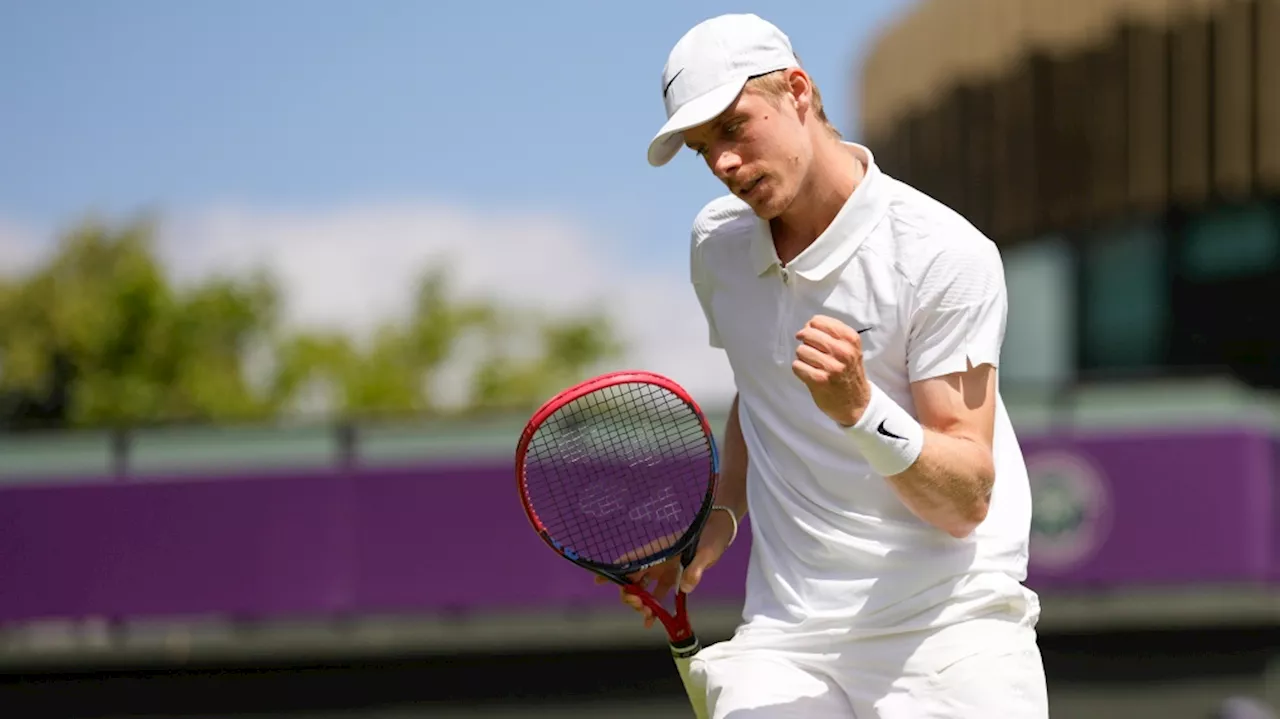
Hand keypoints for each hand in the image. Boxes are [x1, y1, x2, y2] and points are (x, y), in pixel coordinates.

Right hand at [595, 508, 736, 628]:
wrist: (722, 529)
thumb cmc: (712, 535)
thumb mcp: (706, 552)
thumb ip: (696, 569)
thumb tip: (685, 588)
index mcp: (659, 551)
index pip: (630, 561)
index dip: (613, 571)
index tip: (598, 582)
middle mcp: (657, 560)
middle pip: (633, 579)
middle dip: (630, 596)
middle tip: (640, 607)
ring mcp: (664, 568)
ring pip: (644, 589)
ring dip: (642, 604)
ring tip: (648, 618)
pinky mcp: (675, 575)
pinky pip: (659, 593)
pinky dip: (655, 606)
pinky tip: (655, 621)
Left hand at [791, 314, 870, 425]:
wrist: (857, 403)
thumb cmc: (850, 372)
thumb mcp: (850, 349)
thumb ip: (832, 334)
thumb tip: (806, 327)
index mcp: (850, 339)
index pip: (819, 321)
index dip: (811, 327)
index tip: (813, 336)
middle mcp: (842, 351)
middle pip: (808, 334)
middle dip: (805, 342)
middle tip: (812, 352)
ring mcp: (831, 366)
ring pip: (801, 350)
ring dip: (803, 358)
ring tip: (814, 365)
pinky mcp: (819, 380)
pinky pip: (797, 366)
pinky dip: (800, 369)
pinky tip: (810, 374)